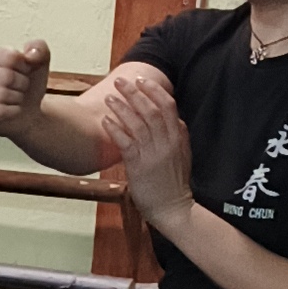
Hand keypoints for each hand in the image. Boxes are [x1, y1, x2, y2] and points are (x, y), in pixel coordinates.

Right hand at [0, 38, 49, 134]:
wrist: (29, 114)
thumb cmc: (28, 87)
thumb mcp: (39, 63)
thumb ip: (39, 48)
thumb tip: (31, 54)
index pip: (10, 56)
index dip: (25, 66)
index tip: (24, 72)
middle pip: (6, 76)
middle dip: (22, 84)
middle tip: (21, 89)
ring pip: (2, 94)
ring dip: (18, 98)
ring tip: (16, 99)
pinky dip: (13, 111)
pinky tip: (12, 110)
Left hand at [93, 68, 192, 229]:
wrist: (173, 208)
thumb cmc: (173, 182)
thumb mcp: (182, 154)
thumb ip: (176, 135)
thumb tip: (172, 118)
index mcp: (178, 137)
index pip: (168, 105)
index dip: (154, 90)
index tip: (141, 80)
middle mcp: (167, 142)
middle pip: (151, 110)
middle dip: (134, 93)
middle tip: (120, 81)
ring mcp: (153, 154)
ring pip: (137, 123)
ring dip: (122, 108)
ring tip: (109, 98)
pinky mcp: (139, 166)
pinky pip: (126, 142)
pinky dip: (115, 129)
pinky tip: (105, 121)